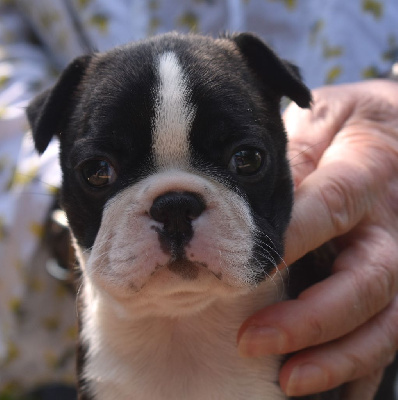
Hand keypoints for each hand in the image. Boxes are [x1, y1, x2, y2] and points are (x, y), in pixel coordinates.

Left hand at [237, 80, 397, 396]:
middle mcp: (393, 223)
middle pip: (363, 280)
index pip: (328, 207)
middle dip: (309, 318)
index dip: (290, 241)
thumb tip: (256, 197)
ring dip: (337, 356)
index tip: (242, 268)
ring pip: (385, 319)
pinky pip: (392, 332)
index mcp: (369, 171)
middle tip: (251, 340)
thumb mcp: (324, 117)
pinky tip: (338, 393)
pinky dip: (365, 368)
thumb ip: (296, 153)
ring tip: (288, 380)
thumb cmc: (353, 123)